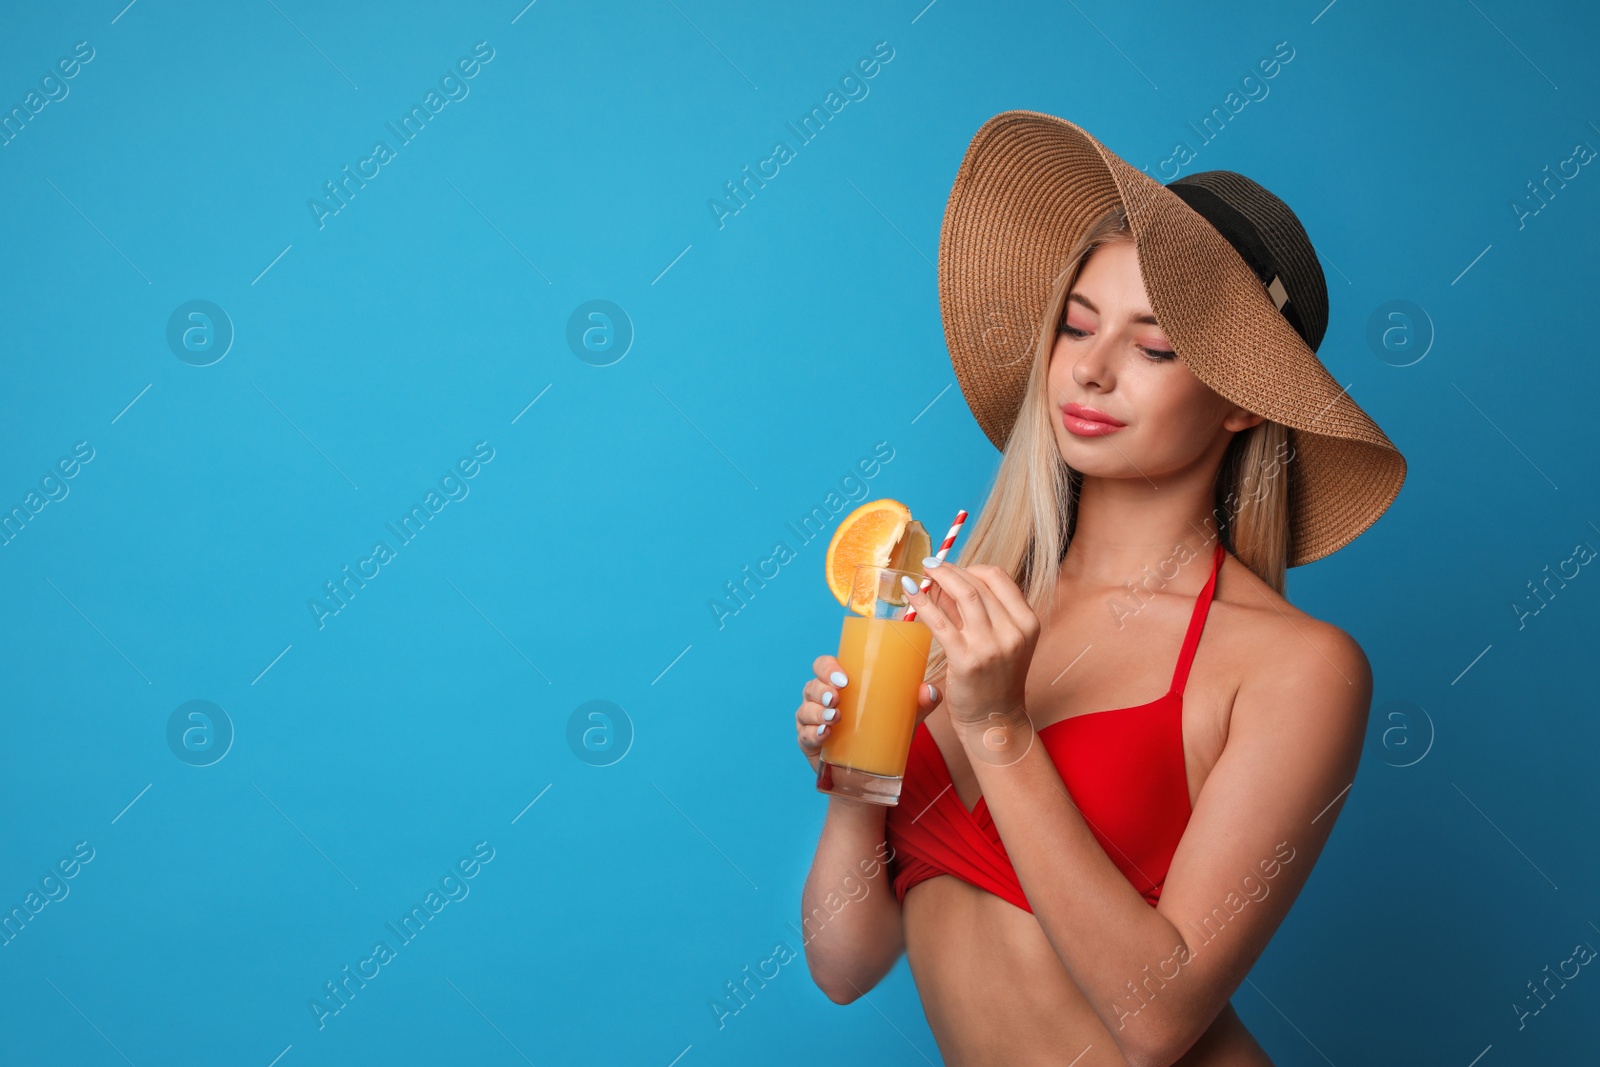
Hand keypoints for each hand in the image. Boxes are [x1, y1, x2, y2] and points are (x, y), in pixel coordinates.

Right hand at [796, 653, 942, 775]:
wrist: (868, 774)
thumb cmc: (882, 735)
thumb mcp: (901, 719)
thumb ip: (917, 704)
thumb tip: (931, 691)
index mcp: (838, 685)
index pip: (824, 666)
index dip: (828, 668)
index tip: (844, 679)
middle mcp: (820, 699)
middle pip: (812, 686)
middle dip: (822, 690)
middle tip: (837, 699)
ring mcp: (811, 721)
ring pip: (805, 710)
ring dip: (817, 712)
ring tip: (834, 719)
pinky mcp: (808, 743)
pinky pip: (803, 735)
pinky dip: (811, 734)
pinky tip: (823, 735)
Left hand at [900, 562, 1039, 731]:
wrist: (994, 720)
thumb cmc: (995, 679)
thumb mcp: (999, 641)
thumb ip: (975, 612)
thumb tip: (944, 583)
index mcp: (1028, 622)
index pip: (1000, 578)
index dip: (973, 567)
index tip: (954, 568)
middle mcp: (1014, 632)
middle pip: (980, 584)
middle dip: (951, 570)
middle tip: (931, 565)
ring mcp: (992, 646)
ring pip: (964, 595)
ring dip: (940, 578)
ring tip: (923, 573)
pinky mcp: (967, 660)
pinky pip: (941, 622)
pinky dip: (923, 602)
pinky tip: (911, 591)